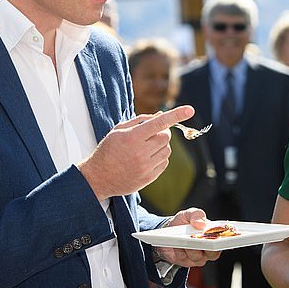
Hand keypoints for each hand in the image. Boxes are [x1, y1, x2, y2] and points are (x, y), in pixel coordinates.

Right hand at [78, 105, 193, 200]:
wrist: (98, 178)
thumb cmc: (108, 150)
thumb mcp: (118, 130)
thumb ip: (140, 120)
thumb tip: (160, 115)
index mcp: (132, 137)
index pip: (158, 123)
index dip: (175, 115)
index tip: (189, 110)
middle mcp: (140, 153)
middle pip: (166, 136)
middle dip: (163, 132)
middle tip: (152, 133)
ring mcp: (145, 167)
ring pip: (167, 150)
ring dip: (161, 145)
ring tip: (146, 147)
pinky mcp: (149, 178)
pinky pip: (164, 162)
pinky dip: (160, 157)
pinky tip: (146, 158)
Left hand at [155, 208, 220, 265]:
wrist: (168, 231)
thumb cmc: (184, 222)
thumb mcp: (190, 213)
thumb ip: (196, 215)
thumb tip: (201, 224)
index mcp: (214, 236)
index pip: (223, 241)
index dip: (224, 241)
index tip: (220, 238)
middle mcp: (208, 249)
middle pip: (213, 253)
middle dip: (207, 247)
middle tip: (201, 240)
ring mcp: (197, 257)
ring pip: (197, 257)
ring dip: (191, 248)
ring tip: (185, 240)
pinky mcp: (185, 261)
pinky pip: (184, 258)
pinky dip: (180, 251)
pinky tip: (176, 244)